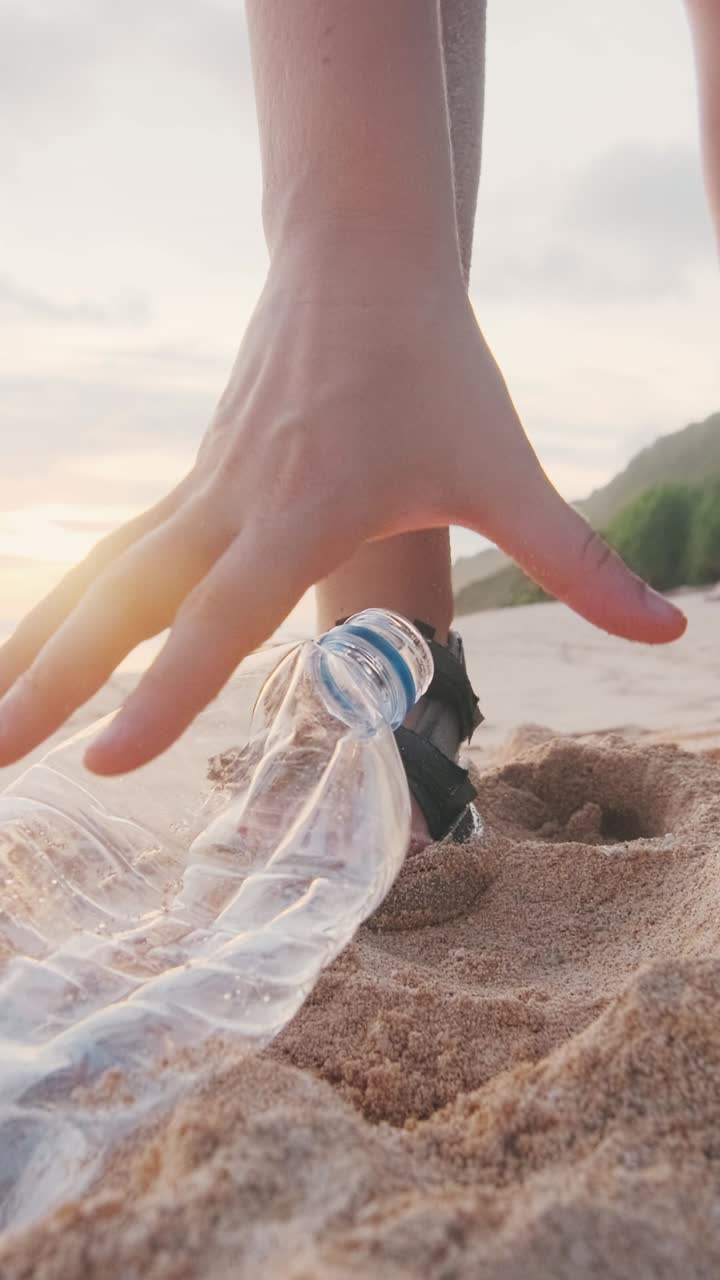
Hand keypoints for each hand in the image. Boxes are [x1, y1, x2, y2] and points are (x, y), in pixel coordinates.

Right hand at [0, 238, 684, 773]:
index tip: (106, 760)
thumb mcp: (507, 468)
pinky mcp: (193, 476)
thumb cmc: (435, 364)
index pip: (219, 617)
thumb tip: (669, 630)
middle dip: (48, 685)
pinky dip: (65, 605)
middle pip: (120, 604)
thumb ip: (576, 561)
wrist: (361, 256)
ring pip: (99, 577)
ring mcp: (200, 487)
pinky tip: (37, 645)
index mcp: (302, 510)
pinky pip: (114, 552)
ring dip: (34, 649)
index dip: (165, 692)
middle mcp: (231, 504)